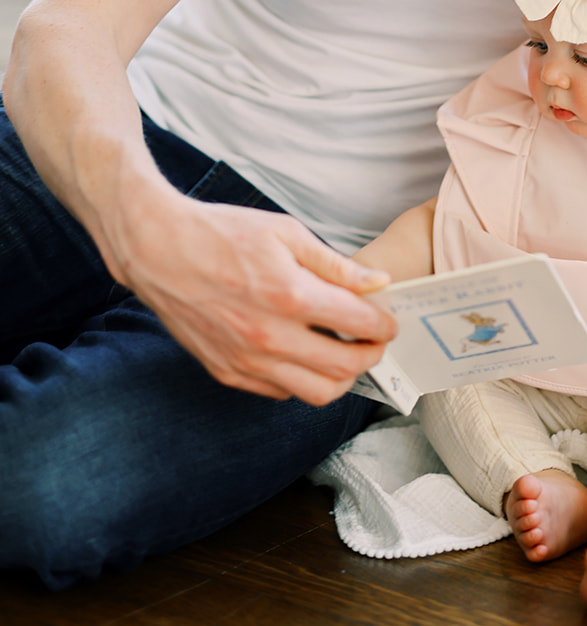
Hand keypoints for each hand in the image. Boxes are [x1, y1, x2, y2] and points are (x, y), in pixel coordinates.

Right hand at [111, 188, 396, 404]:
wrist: (158, 250)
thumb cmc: (221, 234)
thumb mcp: (286, 233)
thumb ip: (335, 265)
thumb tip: (377, 283)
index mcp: (291, 295)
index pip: (359, 325)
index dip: (384, 326)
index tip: (388, 322)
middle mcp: (270, 336)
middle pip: (344, 368)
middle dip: (371, 356)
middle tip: (374, 341)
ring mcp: (246, 360)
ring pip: (315, 393)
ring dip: (340, 377)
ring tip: (343, 354)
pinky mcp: (227, 372)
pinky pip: (280, 391)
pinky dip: (302, 379)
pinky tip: (303, 354)